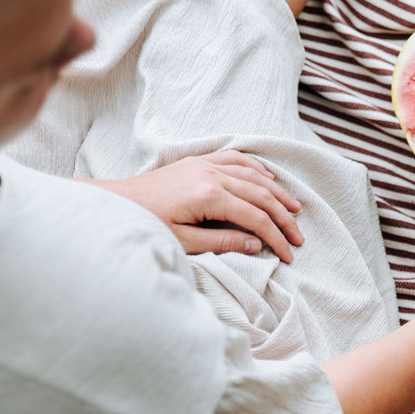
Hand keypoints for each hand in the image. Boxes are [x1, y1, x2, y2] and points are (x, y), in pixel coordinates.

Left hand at [86, 151, 303, 261]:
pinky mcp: (198, 162)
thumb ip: (223, 242)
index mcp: (209, 196)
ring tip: (294, 208)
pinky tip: (268, 178)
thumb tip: (256, 244)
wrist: (116, 202)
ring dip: (277, 192)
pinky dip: (256, 168)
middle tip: (298, 237)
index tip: (289, 255)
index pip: (256, 218)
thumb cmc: (145, 224)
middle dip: (284, 218)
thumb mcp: (184, 241)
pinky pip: (236, 158)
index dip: (277, 237)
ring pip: (254, 175)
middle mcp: (212, 175)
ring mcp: (205, 164)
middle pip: (262, 195)